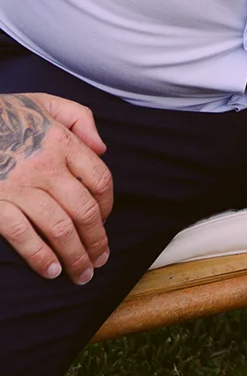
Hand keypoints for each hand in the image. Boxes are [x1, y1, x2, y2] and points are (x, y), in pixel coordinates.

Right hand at [0, 92, 112, 282]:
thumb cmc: (4, 114)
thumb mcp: (45, 102)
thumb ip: (80, 118)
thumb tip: (102, 148)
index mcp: (61, 141)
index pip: (99, 179)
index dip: (107, 205)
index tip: (104, 222)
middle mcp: (45, 166)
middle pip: (83, 210)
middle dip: (96, 241)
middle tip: (100, 260)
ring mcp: (19, 188)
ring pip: (59, 228)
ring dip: (75, 256)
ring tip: (81, 273)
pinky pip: (22, 235)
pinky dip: (39, 256)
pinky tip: (51, 270)